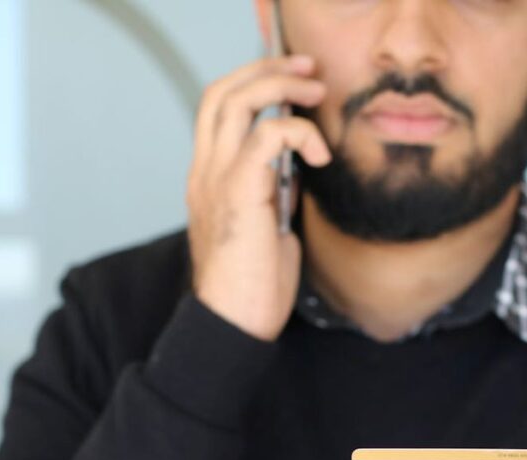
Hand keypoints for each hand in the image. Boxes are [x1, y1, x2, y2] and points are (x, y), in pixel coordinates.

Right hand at [185, 55, 331, 341]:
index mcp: (210, 178)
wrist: (234, 323)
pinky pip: (265, 137)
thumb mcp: (268, 227)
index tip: (295, 82)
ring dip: (281, 86)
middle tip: (308, 69)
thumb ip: (274, 192)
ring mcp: (215, 180)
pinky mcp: (238, 193)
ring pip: (236, 102)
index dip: (253, 83)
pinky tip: (321, 155)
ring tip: (317, 92)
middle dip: (267, 69)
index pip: (218, 109)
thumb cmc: (254, 286)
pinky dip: (298, 133)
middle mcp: (205, 171)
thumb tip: (298, 167)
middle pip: (221, 92)